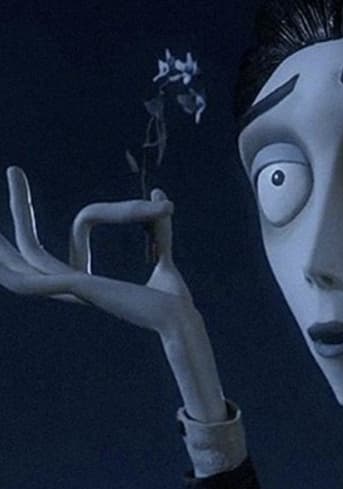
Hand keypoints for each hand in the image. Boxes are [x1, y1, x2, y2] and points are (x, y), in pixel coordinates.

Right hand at [0, 166, 197, 340]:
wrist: (180, 318)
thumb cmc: (173, 299)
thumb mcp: (160, 248)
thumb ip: (157, 225)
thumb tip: (161, 197)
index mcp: (86, 281)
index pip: (79, 231)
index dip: (107, 210)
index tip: (151, 205)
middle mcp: (72, 285)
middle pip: (33, 247)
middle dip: (21, 210)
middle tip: (14, 169)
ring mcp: (71, 288)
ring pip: (28, 256)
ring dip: (3, 244)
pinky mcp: (76, 286)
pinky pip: (31, 278)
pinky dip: (8, 267)